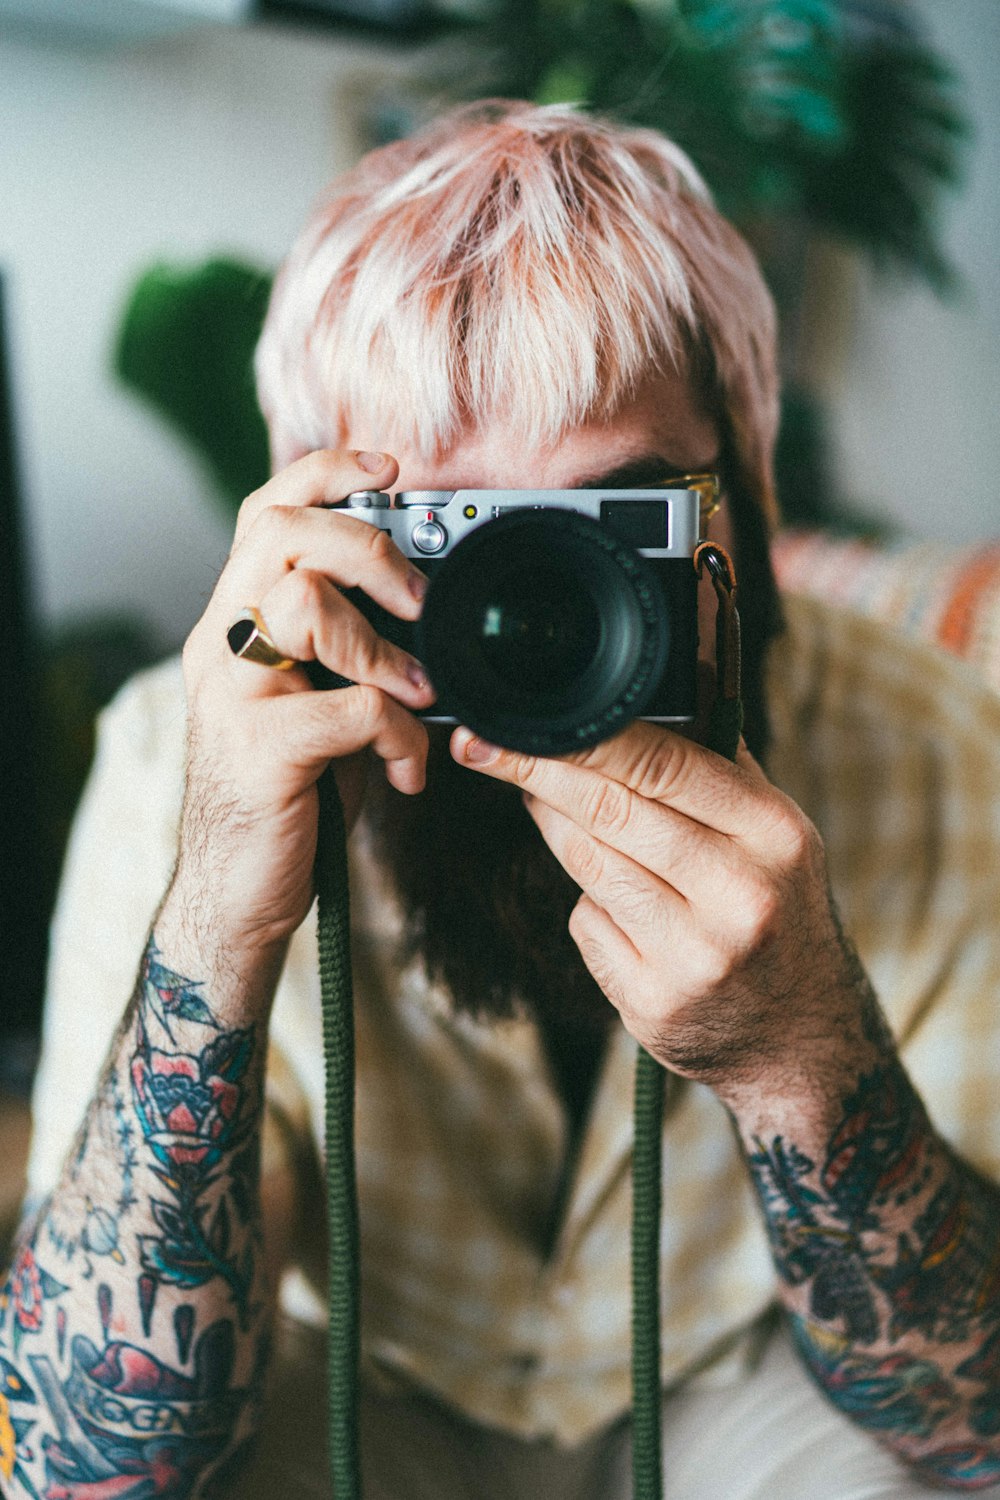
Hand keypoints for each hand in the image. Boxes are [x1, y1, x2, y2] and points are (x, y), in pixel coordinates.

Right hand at [174, 449, 434, 959]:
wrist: (237, 892)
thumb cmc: (289, 792)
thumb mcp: (315, 702)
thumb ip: (347, 648)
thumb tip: (427, 604)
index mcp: (236, 622)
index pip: (266, 513)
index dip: (326, 474)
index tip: (389, 469)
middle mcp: (221, 644)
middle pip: (283, 536)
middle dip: (368, 548)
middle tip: (418, 600)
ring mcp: (233, 694)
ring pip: (307, 608)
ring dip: (386, 648)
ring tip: (419, 693)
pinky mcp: (261, 749)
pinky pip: (351, 709)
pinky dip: (399, 738)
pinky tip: (406, 772)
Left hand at [450, 721, 867, 1100]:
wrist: (800, 1036)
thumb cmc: (778, 911)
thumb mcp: (775, 836)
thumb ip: (717, 767)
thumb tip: (653, 693)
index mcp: (773, 835)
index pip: (663, 764)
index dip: (582, 736)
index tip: (524, 719)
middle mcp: (740, 895)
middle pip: (610, 812)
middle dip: (536, 772)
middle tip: (484, 746)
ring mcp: (693, 956)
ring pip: (587, 865)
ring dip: (550, 825)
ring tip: (540, 800)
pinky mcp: (652, 1002)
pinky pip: (586, 924)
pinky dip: (586, 902)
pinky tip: (611, 902)